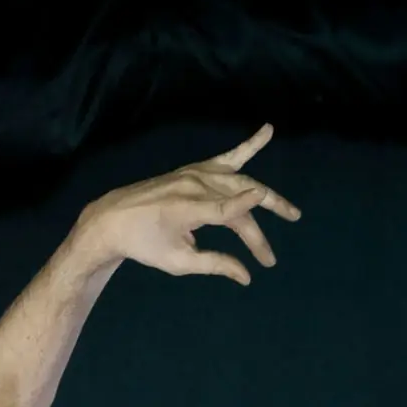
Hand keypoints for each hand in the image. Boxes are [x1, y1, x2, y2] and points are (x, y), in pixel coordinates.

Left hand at [70, 124, 301, 286]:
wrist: (115, 218)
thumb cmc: (145, 244)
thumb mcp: (177, 262)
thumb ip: (214, 264)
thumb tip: (246, 276)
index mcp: (187, 208)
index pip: (224, 209)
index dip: (245, 206)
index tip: (265, 200)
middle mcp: (195, 185)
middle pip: (238, 204)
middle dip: (258, 232)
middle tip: (272, 259)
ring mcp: (196, 174)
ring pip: (240, 182)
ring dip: (267, 198)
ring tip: (290, 211)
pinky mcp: (196, 170)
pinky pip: (228, 157)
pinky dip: (249, 145)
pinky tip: (268, 130)